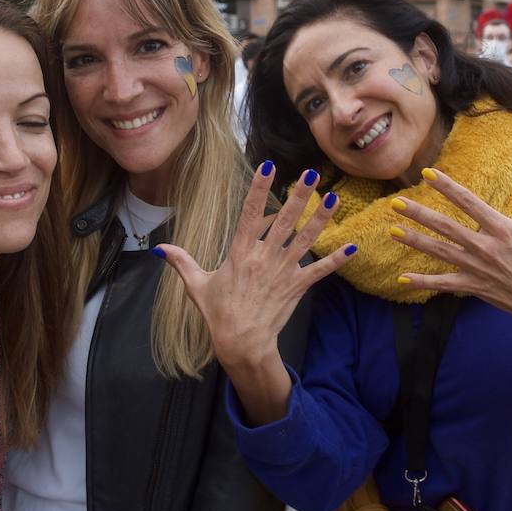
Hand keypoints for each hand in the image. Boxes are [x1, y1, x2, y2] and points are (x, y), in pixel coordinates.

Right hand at [156, 162, 355, 421]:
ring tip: (334, 198)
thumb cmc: (217, 313)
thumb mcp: (196, 285)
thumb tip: (159, 248)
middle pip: (284, 220)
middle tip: (311, 174)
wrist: (241, 343)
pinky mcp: (297, 287)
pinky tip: (352, 248)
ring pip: (306, 239)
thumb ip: (181, 262)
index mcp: (240, 252)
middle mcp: (264, 257)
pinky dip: (336, 260)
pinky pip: (319, 271)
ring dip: (321, 218)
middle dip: (298, 196)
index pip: (250, 213)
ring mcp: (283, 271)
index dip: (259, 189)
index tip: (267, 167)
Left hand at [388, 168, 511, 360]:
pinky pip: (444, 284)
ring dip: (414, 242)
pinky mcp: (474, 288)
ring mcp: (477, 268)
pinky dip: (423, 283)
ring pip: (439, 252)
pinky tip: (401, 280)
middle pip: (446, 227)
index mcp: (503, 229)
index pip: (469, 202)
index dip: (447, 187)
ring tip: (391, 231)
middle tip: (395, 202)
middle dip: (419, 213)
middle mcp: (485, 247)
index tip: (428, 174)